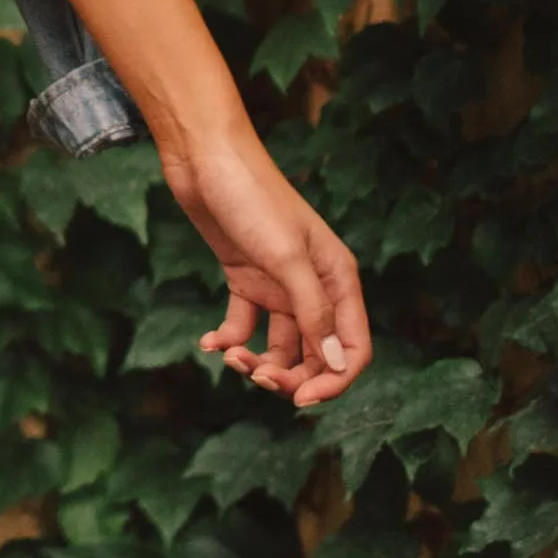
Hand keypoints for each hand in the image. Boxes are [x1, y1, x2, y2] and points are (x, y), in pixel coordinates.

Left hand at [165, 125, 366, 407]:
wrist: (205, 157)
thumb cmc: (252, 198)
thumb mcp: (285, 258)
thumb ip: (313, 311)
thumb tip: (336, 364)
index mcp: (339, 279)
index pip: (353, 348)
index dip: (333, 380)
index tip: (300, 400)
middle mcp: (314, 286)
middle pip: (315, 354)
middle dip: (290, 376)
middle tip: (255, 377)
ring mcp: (279, 284)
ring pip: (279, 346)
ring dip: (256, 361)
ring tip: (229, 356)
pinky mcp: (245, 279)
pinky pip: (244, 325)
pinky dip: (228, 340)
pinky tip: (209, 343)